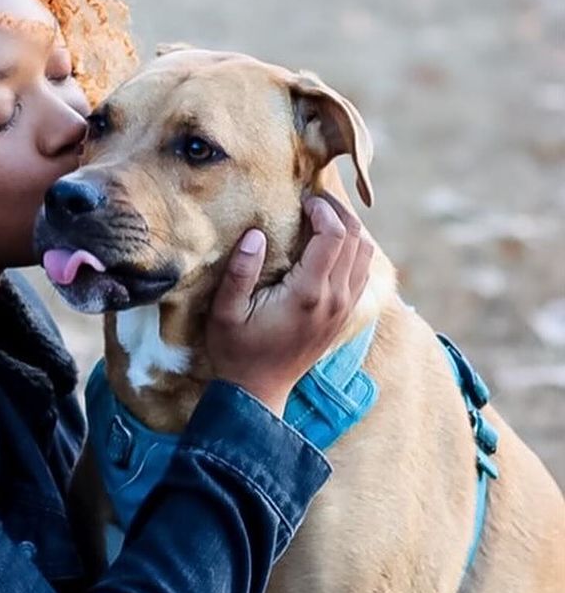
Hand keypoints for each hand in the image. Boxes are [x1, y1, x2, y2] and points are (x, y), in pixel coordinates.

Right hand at [204, 193, 374, 416]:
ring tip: (323, 218)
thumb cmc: (237, 351)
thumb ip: (240, 272)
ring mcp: (344, 309)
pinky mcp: (344, 316)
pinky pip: (362, 273)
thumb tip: (255, 235)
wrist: (258, 391)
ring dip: (350, 231)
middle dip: (339, 213)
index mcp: (308, 294)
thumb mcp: (225, 312)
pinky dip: (353, 251)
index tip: (303, 201)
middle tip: (315, 201)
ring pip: (366, 255)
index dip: (323, 210)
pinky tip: (329, 246)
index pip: (334, 236)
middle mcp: (335, 300)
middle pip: (357, 240)